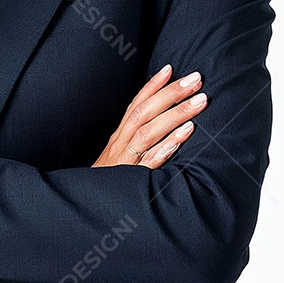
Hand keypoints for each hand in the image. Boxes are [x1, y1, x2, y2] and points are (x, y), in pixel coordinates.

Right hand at [0, 65, 207, 282]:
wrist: (83, 215)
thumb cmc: (106, 188)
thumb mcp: (116, 160)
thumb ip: (133, 143)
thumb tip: (157, 127)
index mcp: (117, 138)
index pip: (135, 104)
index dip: (152, 85)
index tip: (171, 67)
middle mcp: (119, 145)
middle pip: (145, 112)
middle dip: (172, 93)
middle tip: (197, 78)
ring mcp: (124, 162)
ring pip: (150, 132)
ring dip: (176, 114)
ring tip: (200, 101)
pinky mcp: (130, 181)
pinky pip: (149, 162)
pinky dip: (166, 147)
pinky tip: (184, 136)